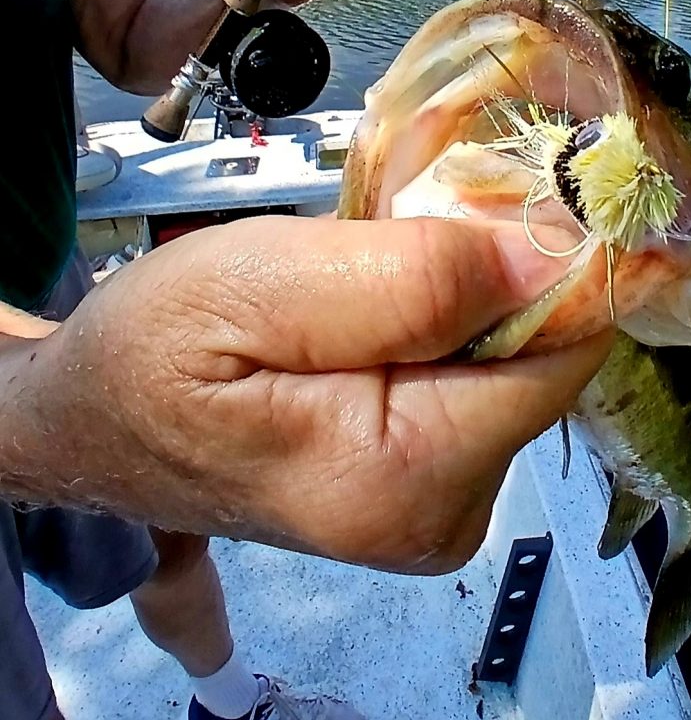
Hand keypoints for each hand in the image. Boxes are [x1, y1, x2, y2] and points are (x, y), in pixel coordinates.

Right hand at [8, 218, 610, 572]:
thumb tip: (554, 260)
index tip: (495, 201)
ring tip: (368, 288)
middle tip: (396, 240)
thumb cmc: (155, 350)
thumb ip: (413, 278)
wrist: (101, 420)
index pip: (560, 356)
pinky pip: (482, 387)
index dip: (547, 266)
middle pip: (543, 363)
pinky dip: (450, 336)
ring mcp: (438, 511)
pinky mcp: (430, 490)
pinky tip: (380, 324)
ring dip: (467, 305)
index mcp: (400, 478)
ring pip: (515, 369)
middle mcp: (439, 518)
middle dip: (496, 281)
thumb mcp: (261, 284)